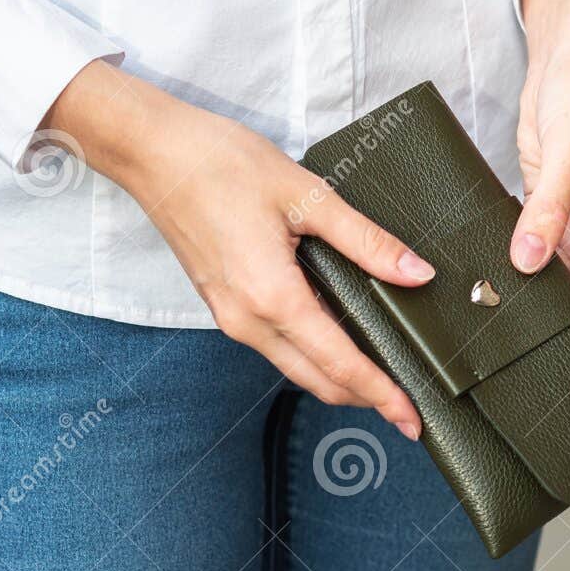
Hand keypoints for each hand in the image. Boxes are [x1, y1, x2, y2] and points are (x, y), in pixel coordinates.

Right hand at [43, 61, 431, 438]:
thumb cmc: (221, 164)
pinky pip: (275, 345)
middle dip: (364, 399)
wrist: (153, 152)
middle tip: (406, 412)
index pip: (339, 364)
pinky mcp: (223, 304)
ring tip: (381, 380)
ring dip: (337, 380)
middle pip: (316, 381)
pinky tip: (337, 342)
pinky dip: (311, 356)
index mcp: (272, 296)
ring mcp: (231, 316)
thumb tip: (416, 273)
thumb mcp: (307, 196)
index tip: (411, 417)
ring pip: (294, 367)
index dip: (380, 393)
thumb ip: (366, 241)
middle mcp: (247, 320)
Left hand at [512, 0, 569, 388]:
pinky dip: (515, 274)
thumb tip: (528, 263)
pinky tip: (489, 295)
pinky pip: (533, 255)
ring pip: (562, 285)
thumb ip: (548, 207)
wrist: (567, 44)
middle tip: (548, 383)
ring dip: (539, 308)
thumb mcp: (568, 146)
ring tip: (508, 347)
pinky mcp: (543, 209)